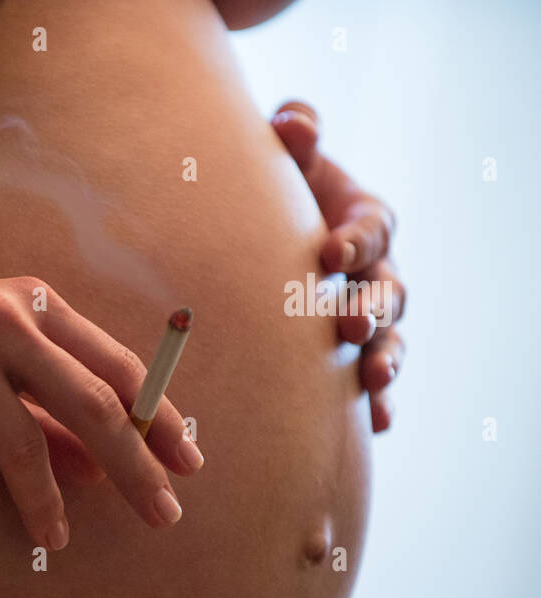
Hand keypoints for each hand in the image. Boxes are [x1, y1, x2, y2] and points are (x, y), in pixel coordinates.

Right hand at [0, 265, 203, 549]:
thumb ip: (39, 407)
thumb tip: (96, 469)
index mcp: (33, 305)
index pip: (117, 367)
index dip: (158, 419)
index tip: (188, 466)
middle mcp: (3, 319)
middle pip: (90, 403)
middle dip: (133, 467)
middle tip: (163, 516)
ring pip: (21, 442)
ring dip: (42, 501)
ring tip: (53, 541)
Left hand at [271, 100, 405, 432]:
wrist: (256, 240)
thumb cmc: (274, 194)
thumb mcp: (285, 162)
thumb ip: (294, 135)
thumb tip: (291, 124)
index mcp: (364, 221)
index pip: (372, 229)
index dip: (355, 239)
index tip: (328, 251)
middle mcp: (377, 272)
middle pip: (389, 290)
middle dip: (372, 305)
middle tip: (348, 320)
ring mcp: (370, 318)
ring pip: (389, 340)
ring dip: (384, 359)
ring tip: (372, 379)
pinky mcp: (353, 357)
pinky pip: (373, 384)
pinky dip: (377, 404)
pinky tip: (376, 426)